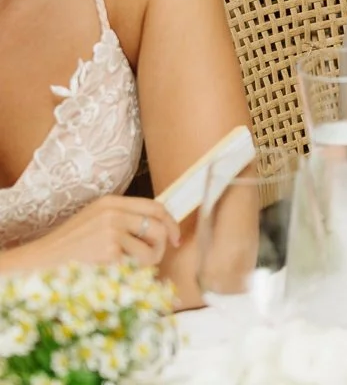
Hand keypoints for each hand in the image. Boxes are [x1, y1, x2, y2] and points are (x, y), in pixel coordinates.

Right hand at [7, 196, 179, 270]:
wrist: (43, 259)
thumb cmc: (71, 244)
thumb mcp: (97, 219)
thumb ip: (124, 218)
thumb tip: (159, 229)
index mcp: (112, 202)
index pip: (155, 207)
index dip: (170, 223)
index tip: (175, 238)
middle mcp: (114, 213)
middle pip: (158, 226)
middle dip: (163, 245)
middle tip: (155, 257)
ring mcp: (111, 230)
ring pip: (151, 247)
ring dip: (149, 261)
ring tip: (133, 266)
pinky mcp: (109, 250)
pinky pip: (135, 263)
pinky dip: (130, 271)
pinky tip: (113, 270)